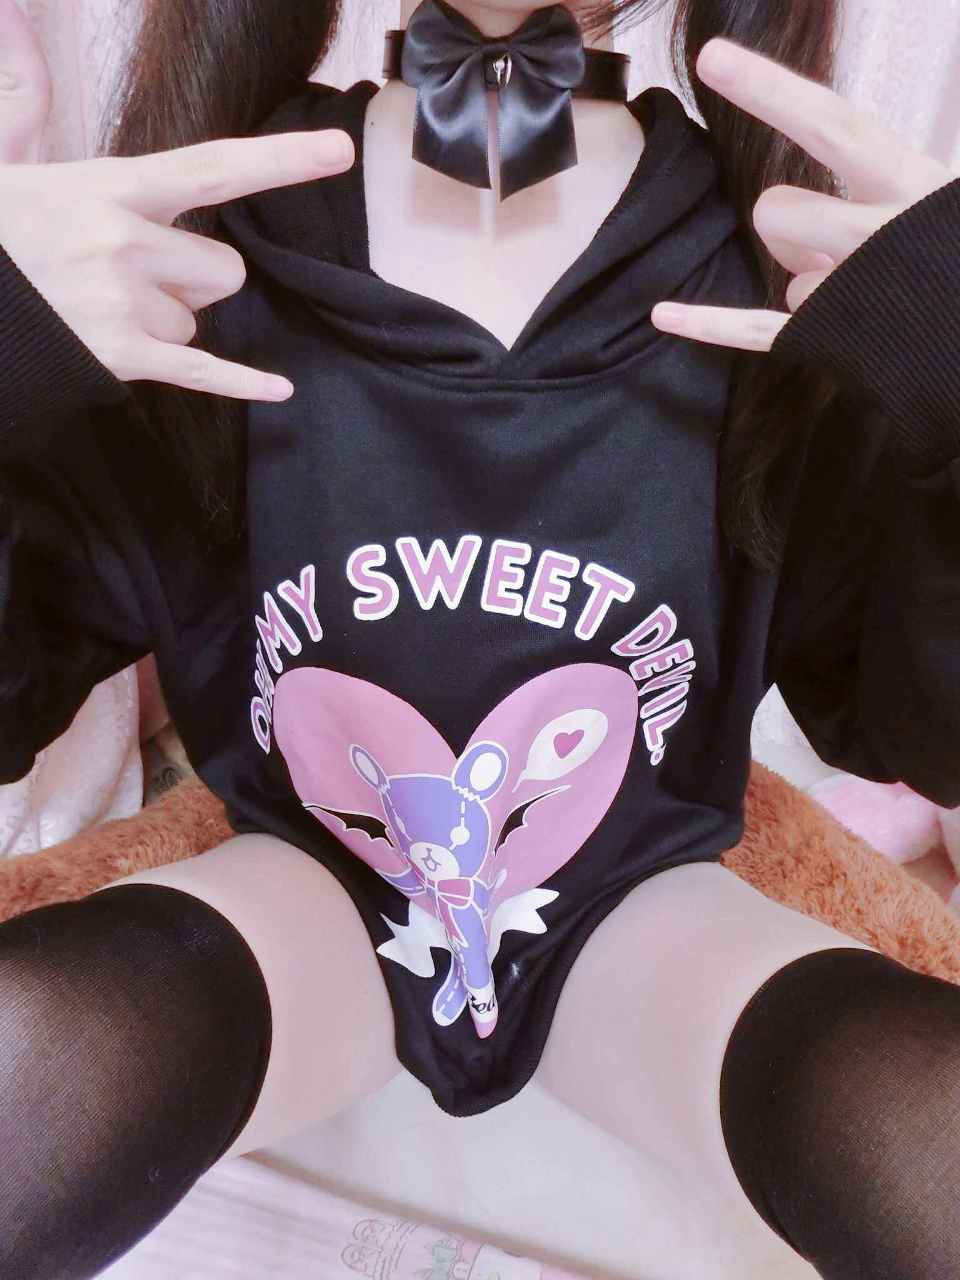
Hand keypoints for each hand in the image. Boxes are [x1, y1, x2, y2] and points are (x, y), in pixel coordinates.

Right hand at [0, 0, 354, 400]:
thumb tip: (14, 12)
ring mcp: (124, 302)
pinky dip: (241, 382)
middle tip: (131, 276)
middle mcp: (126, 241)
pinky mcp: (119, 356)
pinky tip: (279, 387)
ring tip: (102, 310)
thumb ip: (26, 90)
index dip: (283, 159)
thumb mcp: (6, 156)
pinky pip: (203, 371)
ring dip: (165, 322)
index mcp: (111, 187)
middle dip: (193, 279)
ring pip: (196, 321)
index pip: (216, 167)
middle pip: (223, 269)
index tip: (339, 151)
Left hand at [650, 37, 955, 351]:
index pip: (831, 123)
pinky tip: (662, 314)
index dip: (771, 90)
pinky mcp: (831, 340)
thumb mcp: (935, 202)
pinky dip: (709, 324)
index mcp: (909, 184)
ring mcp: (852, 293)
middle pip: (775, 209)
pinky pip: (755, 329)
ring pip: (788, 276)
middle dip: (784, 224)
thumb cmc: (953, 260)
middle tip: (826, 241)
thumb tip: (797, 224)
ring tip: (864, 295)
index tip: (712, 58)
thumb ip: (872, 190)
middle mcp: (879, 235)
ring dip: (811, 282)